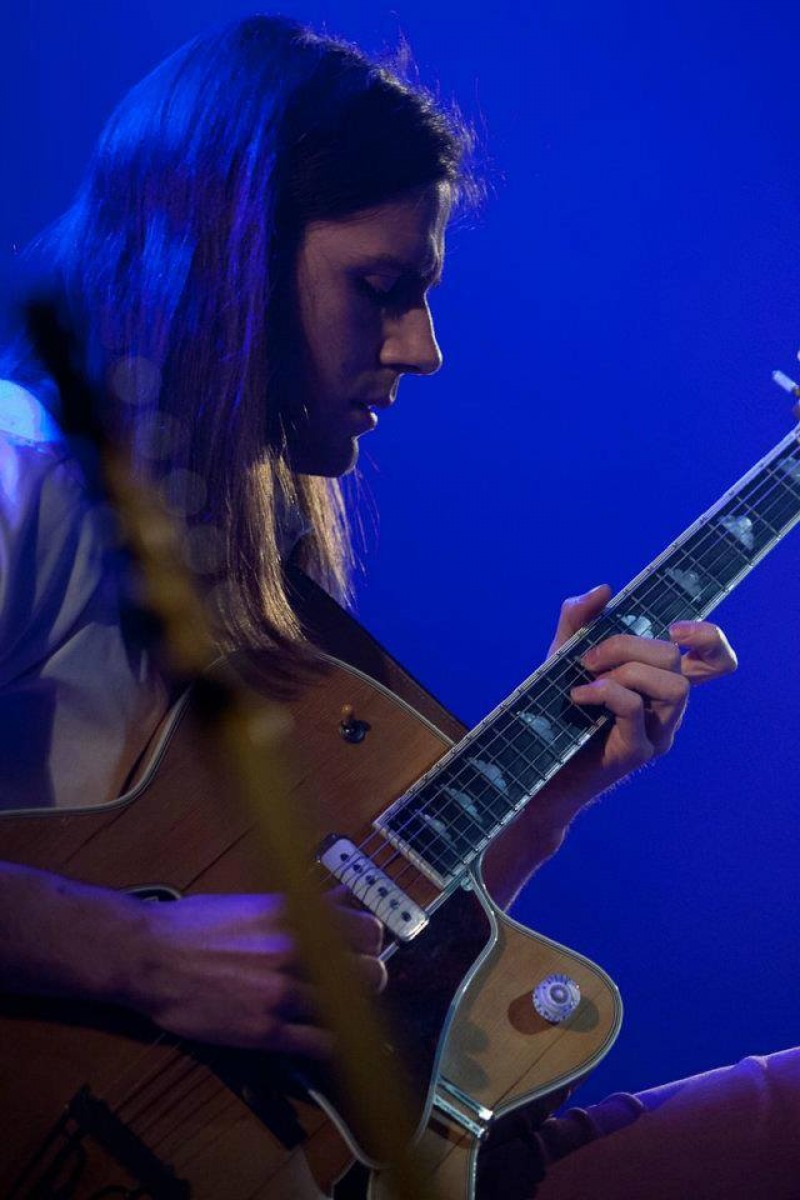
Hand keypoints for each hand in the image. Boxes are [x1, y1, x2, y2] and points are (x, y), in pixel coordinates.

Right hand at [129, 889, 385, 1055]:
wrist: (149, 956)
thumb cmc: (196, 924)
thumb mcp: (255, 902)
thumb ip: (302, 904)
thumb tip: (340, 898)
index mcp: (294, 915)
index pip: (366, 930)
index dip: (371, 942)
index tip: (365, 948)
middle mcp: (295, 952)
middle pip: (368, 971)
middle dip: (369, 977)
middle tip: (360, 982)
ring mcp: (282, 993)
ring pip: (348, 1008)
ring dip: (352, 1011)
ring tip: (345, 1011)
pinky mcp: (265, 1031)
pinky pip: (320, 1043)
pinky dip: (331, 1044)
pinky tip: (330, 1040)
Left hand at [550, 584, 736, 794]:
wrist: (534, 762)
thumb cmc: (555, 709)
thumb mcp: (561, 655)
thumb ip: (579, 620)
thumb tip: (604, 591)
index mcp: (657, 680)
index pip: (712, 660)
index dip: (710, 640)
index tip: (676, 629)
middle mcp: (665, 705)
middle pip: (677, 660)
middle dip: (630, 645)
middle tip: (589, 658)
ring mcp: (658, 731)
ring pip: (674, 686)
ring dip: (629, 670)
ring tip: (589, 677)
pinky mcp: (639, 751)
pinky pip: (636, 708)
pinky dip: (607, 691)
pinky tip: (579, 695)